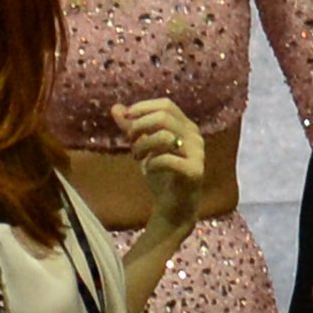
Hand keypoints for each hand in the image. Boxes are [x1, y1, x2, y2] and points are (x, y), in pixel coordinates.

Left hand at [111, 98, 203, 233]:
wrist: (173, 208)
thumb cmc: (160, 175)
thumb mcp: (143, 148)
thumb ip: (131, 128)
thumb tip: (115, 108)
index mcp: (186, 126)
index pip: (166, 105)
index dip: (144, 107)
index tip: (126, 118)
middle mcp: (195, 136)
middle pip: (164, 116)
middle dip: (139, 126)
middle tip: (129, 140)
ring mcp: (197, 153)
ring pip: (164, 136)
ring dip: (143, 144)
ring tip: (136, 156)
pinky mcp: (194, 171)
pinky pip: (166, 159)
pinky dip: (151, 163)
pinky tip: (147, 169)